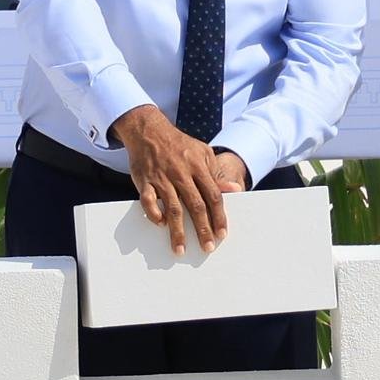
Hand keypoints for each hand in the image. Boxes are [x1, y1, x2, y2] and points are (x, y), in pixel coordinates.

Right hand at [110, 103, 239, 253]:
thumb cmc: (179, 145)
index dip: (218, 217)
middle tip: (207, 248)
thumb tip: (235, 190)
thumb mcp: (202, 153)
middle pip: (195, 206)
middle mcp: (181, 173)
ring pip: (172, 208)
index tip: (222, 234)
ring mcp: (162, 177)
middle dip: (202, 229)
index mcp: (198, 167)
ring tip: (181, 249)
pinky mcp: (144, 180)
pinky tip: (160, 224)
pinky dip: (154, 213)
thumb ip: (216, 174)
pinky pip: (148, 200)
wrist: (149, 131)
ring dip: (177, 231)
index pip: (212, 196)